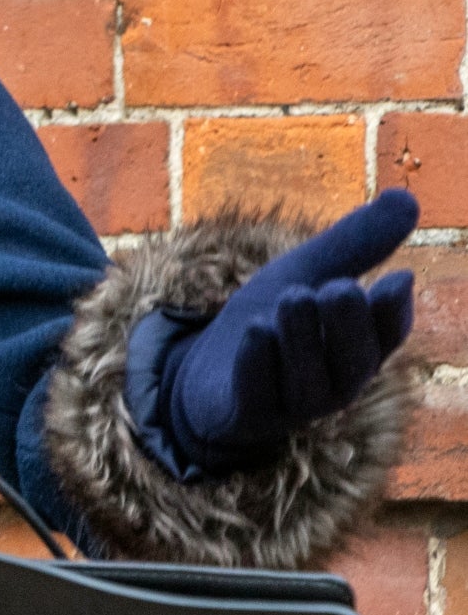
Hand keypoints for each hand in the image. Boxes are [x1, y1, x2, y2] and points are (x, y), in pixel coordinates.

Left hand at [164, 189, 417, 474]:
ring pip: (308, 380)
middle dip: (347, 324)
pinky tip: (256, 331)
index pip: (388, 335)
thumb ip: (355, 243)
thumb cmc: (272, 319)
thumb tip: (408, 197)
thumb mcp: (307, 272)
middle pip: (354, 361)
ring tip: (293, 297)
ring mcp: (293, 406)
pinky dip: (258, 363)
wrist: (206, 371)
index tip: (396, 280)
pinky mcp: (250, 416)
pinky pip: (258, 394)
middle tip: (336, 288)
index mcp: (359, 347)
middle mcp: (336, 382)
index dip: (394, 313)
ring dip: (301, 337)